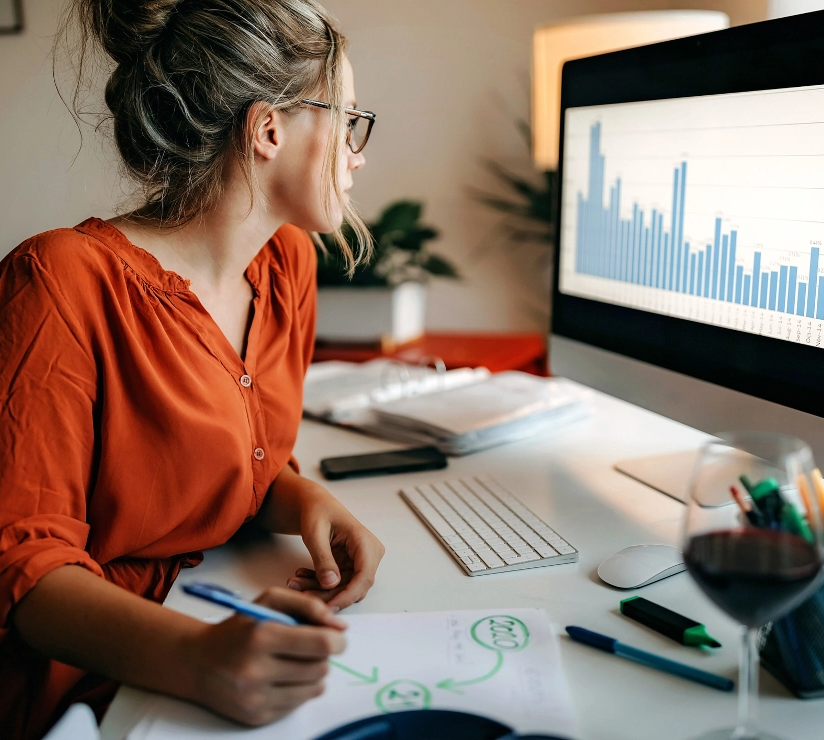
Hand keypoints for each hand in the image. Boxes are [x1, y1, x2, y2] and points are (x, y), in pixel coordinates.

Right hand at [183, 587, 345, 725]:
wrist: (197, 662)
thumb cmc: (238, 628)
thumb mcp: (269, 601)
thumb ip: (308, 605)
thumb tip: (340, 626)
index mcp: (262, 636)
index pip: (321, 644)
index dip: (338, 639)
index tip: (337, 636)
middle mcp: (257, 670)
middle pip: (321, 667)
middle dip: (323, 655)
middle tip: (312, 646)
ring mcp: (256, 698)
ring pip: (314, 687)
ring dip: (313, 672)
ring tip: (296, 661)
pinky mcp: (257, 716)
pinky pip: (299, 703)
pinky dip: (299, 689)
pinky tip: (283, 677)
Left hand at [287, 492, 384, 610]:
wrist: (316, 505)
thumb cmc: (318, 511)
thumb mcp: (315, 533)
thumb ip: (323, 558)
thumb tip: (331, 583)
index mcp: (365, 542)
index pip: (364, 577)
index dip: (348, 595)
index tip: (328, 607)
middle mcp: (369, 554)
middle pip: (354, 586)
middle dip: (328, 594)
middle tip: (301, 595)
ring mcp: (360, 562)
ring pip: (344, 588)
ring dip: (320, 590)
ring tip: (295, 583)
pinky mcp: (350, 567)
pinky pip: (337, 584)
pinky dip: (319, 584)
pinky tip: (302, 576)